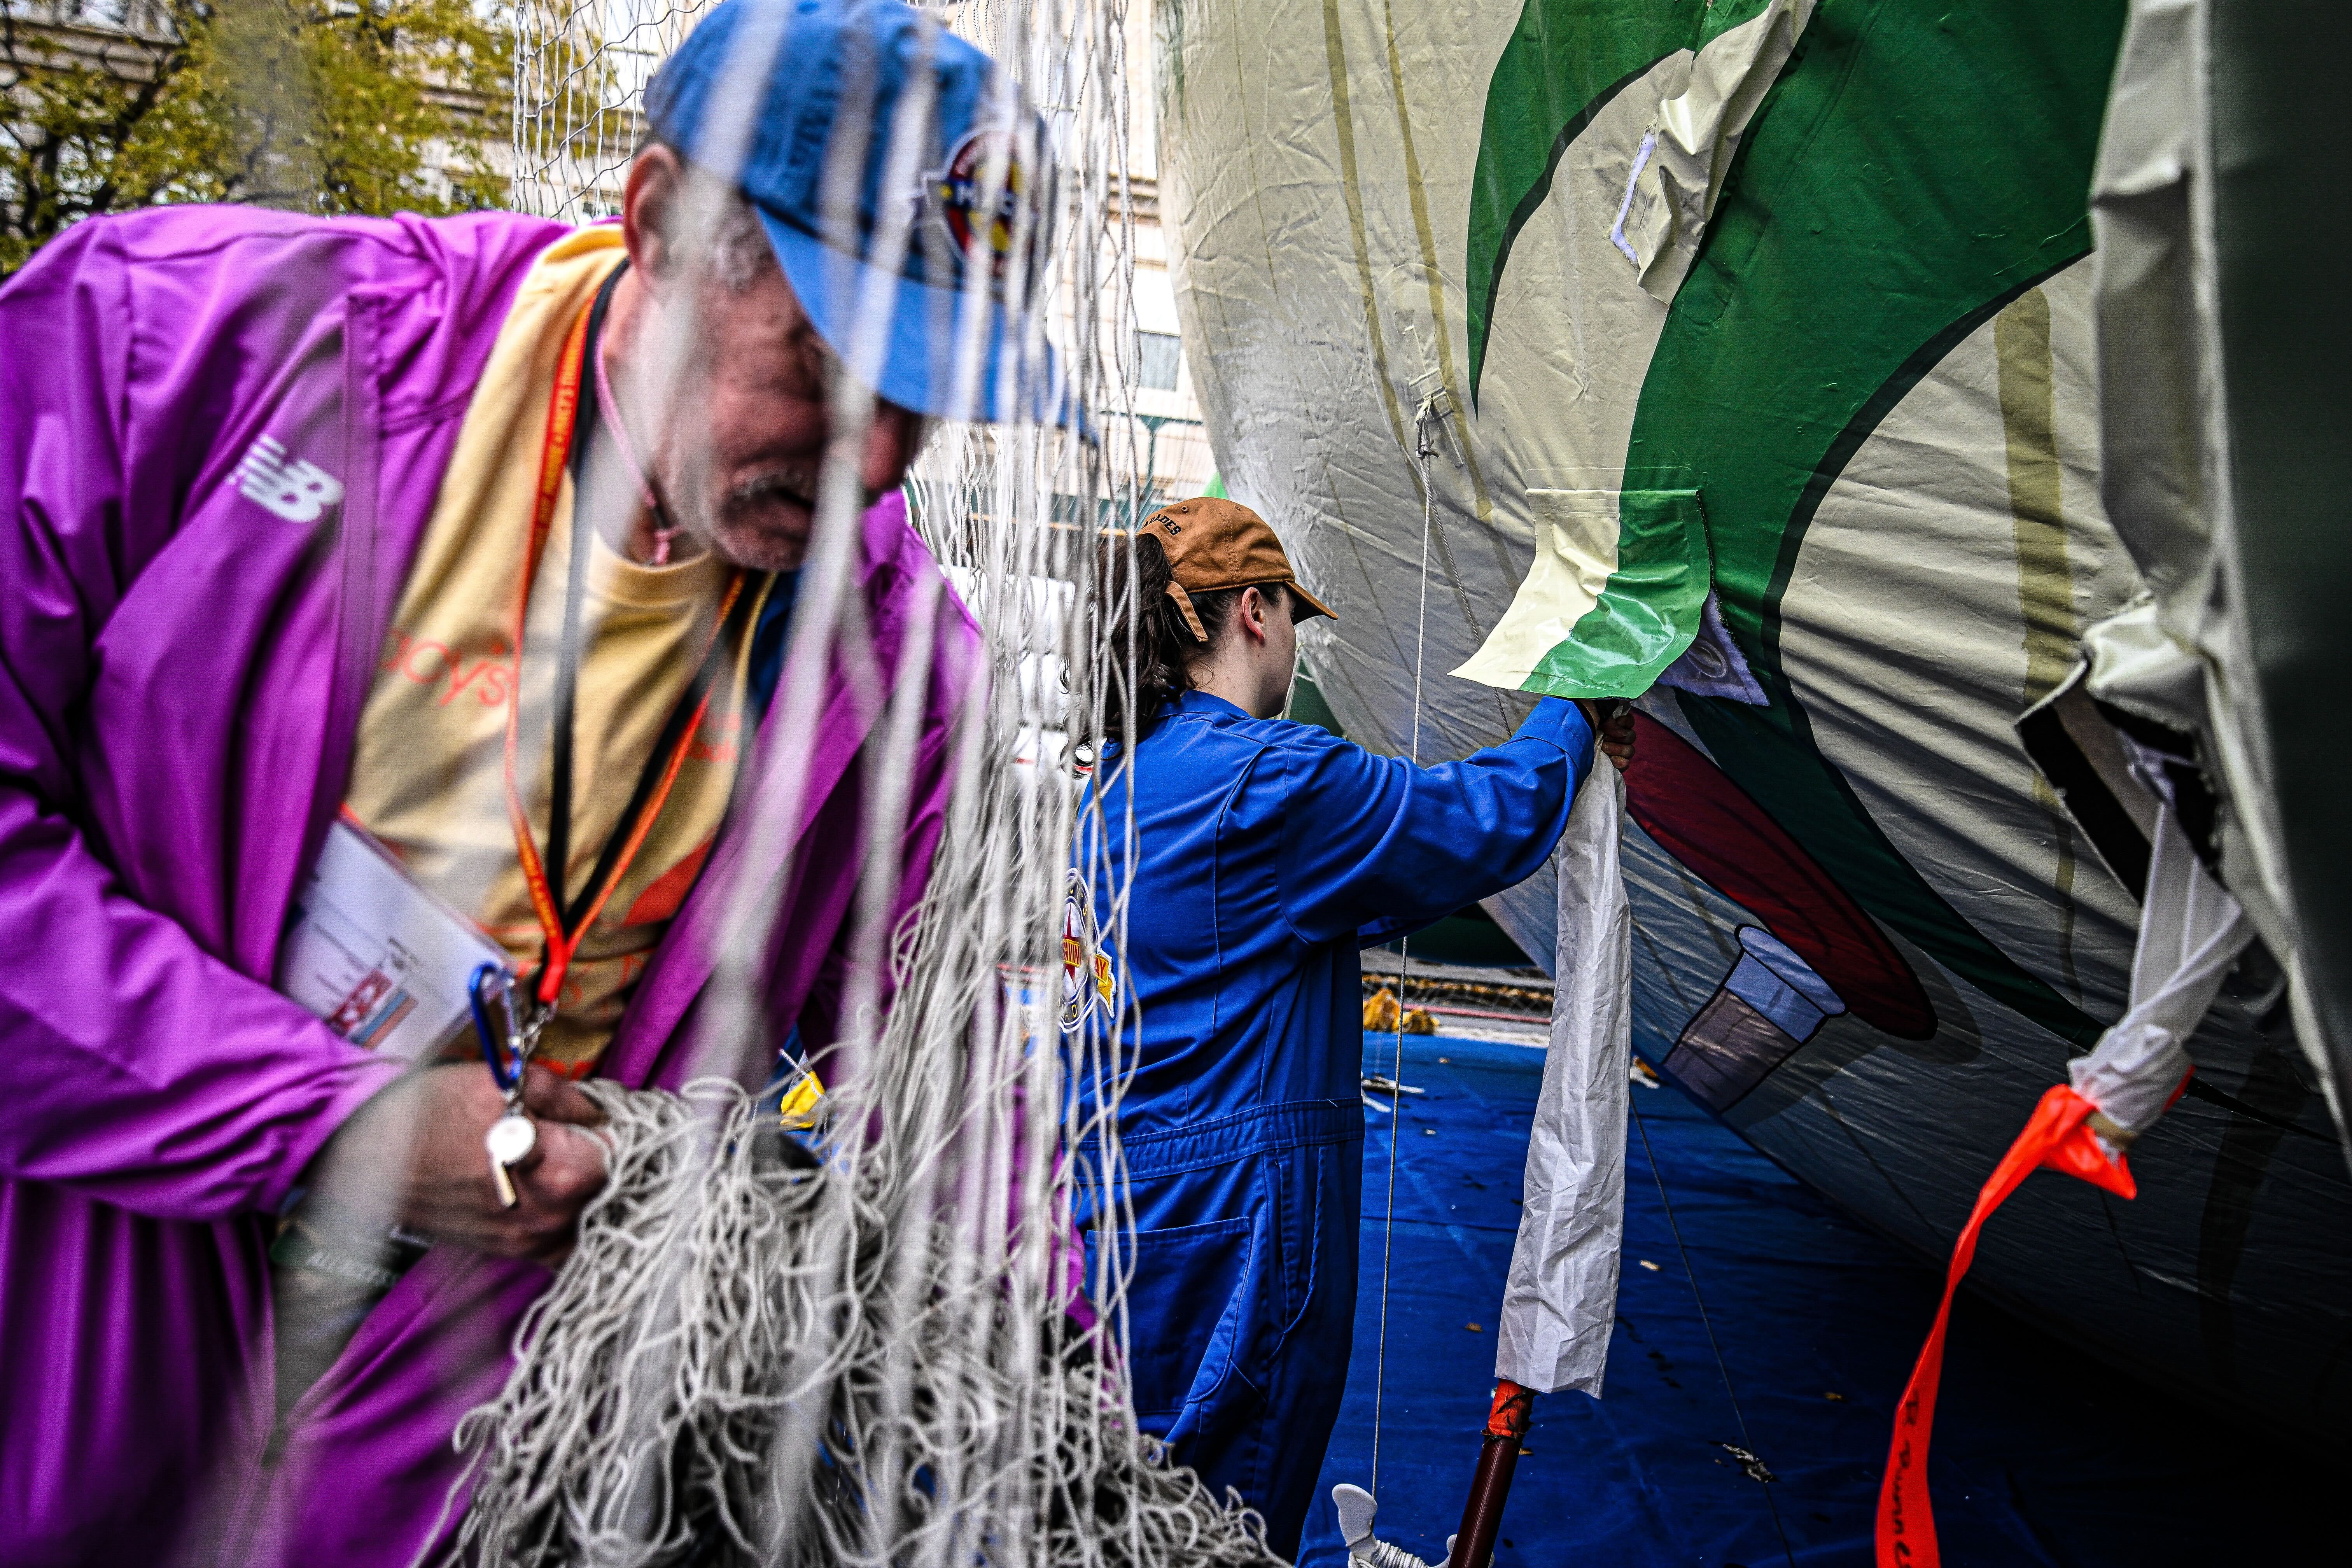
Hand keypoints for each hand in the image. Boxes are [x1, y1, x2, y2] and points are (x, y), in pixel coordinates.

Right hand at [299, 1062, 608, 1265]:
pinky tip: (566, 1197)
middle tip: (612, 1135)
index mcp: (560, 1178)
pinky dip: (570, 1224)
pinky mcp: (502, 1251)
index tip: (630, 1114)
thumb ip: (568, 1097)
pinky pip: (556, 1246)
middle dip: (620, 1165)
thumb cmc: (428, 1112)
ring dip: (598, 1197)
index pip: (626, 1156)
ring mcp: (524, 1244)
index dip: (631, 1130)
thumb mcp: (506, 1084)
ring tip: (591, 1164)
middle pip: (614, 1195)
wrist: (359, 1155)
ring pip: (589, 1225)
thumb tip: (600, 1109)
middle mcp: (548, 1221)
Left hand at [1576, 699, 1636, 772]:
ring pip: (1629, 750)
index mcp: (1608, 721)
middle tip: (1606, 736)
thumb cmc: (1577, 719)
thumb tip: (1619, 724)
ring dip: (1619, 749)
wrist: (1567, 737)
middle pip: (1630, 736)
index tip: (1617, 722)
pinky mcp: (1609, 764)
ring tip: (1604, 748)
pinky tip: (1612, 759)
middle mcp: (1611, 735)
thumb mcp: (1594, 709)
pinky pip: (1625, 764)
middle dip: (1621, 736)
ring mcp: (1611, 750)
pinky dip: (1621, 762)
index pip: (1629, 721)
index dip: (1626, 722)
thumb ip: (1611, 713)